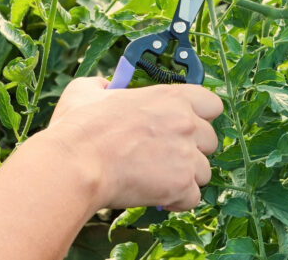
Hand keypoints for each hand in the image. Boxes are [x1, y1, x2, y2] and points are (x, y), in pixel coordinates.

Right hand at [43, 77, 222, 210]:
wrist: (75, 165)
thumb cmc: (79, 128)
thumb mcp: (86, 91)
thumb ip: (103, 86)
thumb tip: (105, 87)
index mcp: (171, 97)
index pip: (212, 104)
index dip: (200, 116)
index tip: (184, 126)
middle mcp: (186, 123)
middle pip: (210, 140)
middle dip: (192, 150)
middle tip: (164, 156)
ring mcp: (187, 154)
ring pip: (203, 171)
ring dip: (184, 177)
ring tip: (156, 179)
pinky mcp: (181, 185)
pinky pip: (192, 198)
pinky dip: (176, 201)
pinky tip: (155, 195)